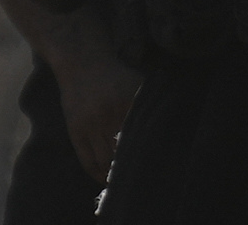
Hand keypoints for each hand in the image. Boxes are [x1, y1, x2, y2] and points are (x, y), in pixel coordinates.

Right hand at [51, 42, 141, 184]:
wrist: (81, 64)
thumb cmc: (114, 77)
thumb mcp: (136, 84)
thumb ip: (150, 103)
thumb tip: (172, 125)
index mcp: (128, 101)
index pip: (140, 137)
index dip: (146, 155)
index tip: (154, 167)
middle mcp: (108, 114)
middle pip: (122, 152)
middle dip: (131, 167)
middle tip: (141, 179)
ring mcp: (90, 124)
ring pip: (104, 160)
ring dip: (113, 175)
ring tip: (123, 182)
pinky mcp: (75, 131)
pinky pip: (87, 160)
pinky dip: (96, 173)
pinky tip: (105, 178)